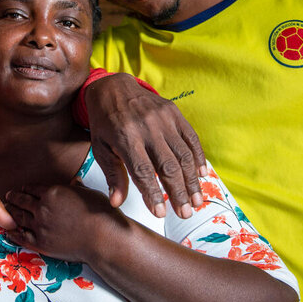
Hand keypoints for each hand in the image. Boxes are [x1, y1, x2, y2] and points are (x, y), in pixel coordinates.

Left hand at [5, 182, 122, 263]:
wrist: (104, 238)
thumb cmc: (100, 214)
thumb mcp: (88, 193)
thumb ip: (76, 187)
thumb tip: (75, 182)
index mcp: (53, 192)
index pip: (32, 188)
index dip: (25, 188)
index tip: (21, 189)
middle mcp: (42, 208)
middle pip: (22, 201)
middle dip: (13, 198)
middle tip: (8, 197)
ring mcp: (40, 226)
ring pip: (19, 217)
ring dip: (10, 212)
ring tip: (6, 210)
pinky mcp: (41, 243)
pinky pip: (21, 236)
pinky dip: (12, 232)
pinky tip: (7, 230)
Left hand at [85, 73, 204, 217]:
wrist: (112, 87)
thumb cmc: (104, 123)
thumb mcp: (100, 148)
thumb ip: (112, 175)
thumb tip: (116, 203)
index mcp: (124, 137)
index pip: (142, 171)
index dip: (152, 193)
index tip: (160, 213)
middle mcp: (146, 127)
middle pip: (167, 166)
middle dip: (178, 192)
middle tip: (185, 213)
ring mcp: (162, 118)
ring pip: (183, 154)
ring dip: (192, 180)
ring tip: (196, 201)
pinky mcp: (173, 112)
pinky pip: (191, 138)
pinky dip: (198, 157)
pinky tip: (201, 175)